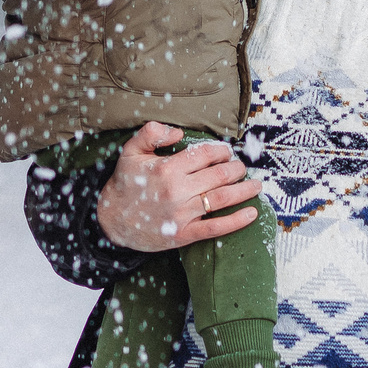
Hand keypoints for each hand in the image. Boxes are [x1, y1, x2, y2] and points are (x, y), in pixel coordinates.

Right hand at [95, 122, 260, 252]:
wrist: (112, 221)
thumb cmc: (125, 184)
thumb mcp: (130, 151)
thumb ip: (152, 133)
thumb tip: (179, 133)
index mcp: (167, 169)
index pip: (205, 155)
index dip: (221, 151)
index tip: (226, 152)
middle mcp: (178, 191)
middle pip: (219, 175)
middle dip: (236, 169)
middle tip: (241, 167)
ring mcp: (183, 214)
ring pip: (223, 198)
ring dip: (244, 190)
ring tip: (256, 185)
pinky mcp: (184, 234)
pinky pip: (216, 228)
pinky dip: (237, 221)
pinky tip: (252, 213)